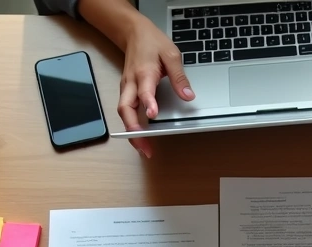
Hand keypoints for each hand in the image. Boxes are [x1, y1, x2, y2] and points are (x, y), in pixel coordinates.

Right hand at [117, 15, 194, 157]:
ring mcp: (126, 89)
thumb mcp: (171, 54)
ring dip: (131, 132)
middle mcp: (131, 83)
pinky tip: (140, 137)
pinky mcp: (126, 92)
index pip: (144, 91)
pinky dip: (131, 126)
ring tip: (144, 148)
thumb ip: (179, 76)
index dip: (148, 103)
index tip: (154, 114)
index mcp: (144, 72)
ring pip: (123, 113)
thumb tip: (188, 95)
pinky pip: (126, 112)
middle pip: (125, 110)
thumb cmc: (151, 42)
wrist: (133, 33)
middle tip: (146, 146)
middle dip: (133, 130)